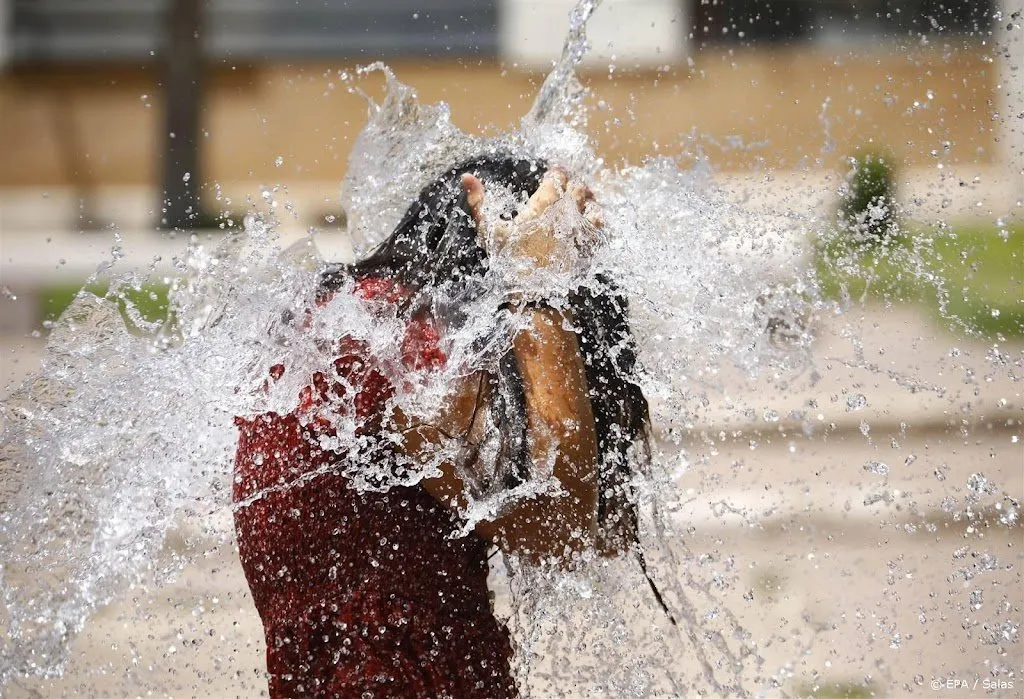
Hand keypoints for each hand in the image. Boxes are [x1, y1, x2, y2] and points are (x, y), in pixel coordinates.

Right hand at [461, 167, 603, 276]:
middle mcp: (564, 214)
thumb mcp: (489, 232)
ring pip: (591, 204)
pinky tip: (594, 216)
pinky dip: (597, 217)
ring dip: (588, 197)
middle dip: (573, 182)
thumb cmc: (507, 262)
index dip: (556, 173)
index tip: (554, 172)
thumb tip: (465, 177)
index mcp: (542, 206)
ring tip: (584, 194)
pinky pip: (599, 226)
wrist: (531, 295)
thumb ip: (478, 203)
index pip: (556, 179)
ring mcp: (578, 230)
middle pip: (576, 189)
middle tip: (570, 181)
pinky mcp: (588, 247)